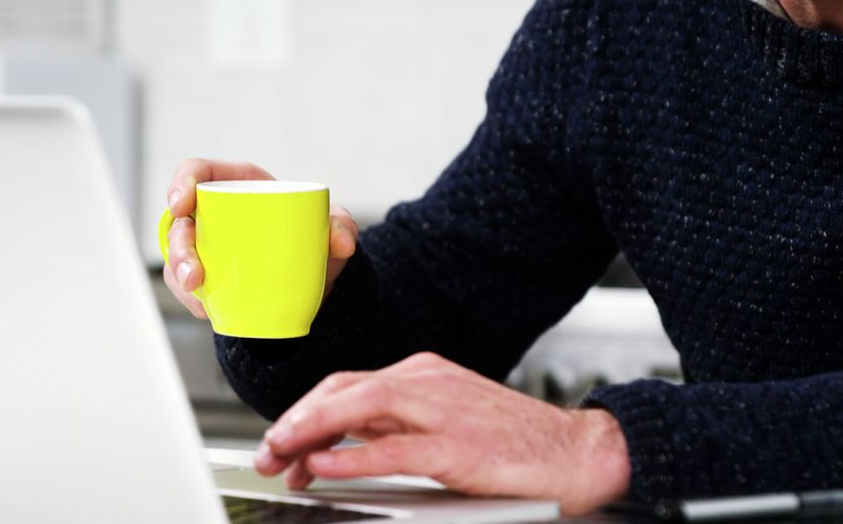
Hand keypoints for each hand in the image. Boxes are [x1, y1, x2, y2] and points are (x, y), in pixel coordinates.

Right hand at [162, 159, 359, 318]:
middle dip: (179, 245)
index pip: (199, 173)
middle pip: (181, 221)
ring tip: (197, 290)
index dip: (183, 182)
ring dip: (180, 275)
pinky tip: (205, 307)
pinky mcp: (207, 275)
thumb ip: (342, 226)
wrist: (313, 276)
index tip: (183, 202)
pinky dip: (192, 298)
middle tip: (194, 271)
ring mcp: (206, 246)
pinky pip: (187, 286)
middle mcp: (214, 214)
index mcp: (238, 186)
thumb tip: (343, 242)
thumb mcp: (330, 226)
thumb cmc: (312, 235)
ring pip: (177, 256)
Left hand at [255, 352, 630, 515]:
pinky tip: (324, 467)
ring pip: (360, 407)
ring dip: (311, 430)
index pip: (346, 385)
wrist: (576, 452)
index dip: (305, 412)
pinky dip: (353, 457)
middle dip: (296, 420)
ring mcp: (443, 410)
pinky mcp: (459, 445)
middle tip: (267, 452)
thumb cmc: (512, 443)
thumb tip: (337, 446)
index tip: (280, 441)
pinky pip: (394, 449)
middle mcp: (427, 382)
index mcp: (422, 375)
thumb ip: (392, 428)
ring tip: (281, 453)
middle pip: (343, 390)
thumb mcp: (443, 422)